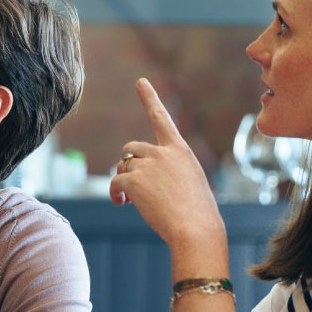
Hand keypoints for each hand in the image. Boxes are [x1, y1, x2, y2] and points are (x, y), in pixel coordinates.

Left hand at [109, 79, 226, 260]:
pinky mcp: (133, 179)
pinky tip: (123, 204)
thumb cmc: (196, 213)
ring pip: (122, 165)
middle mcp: (163, 152)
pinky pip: (115, 181)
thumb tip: (135, 179)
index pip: (162, 119)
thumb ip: (166, 173)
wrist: (195, 229)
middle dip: (128, 163)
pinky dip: (116, 193)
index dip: (149, 99)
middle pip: (131, 148)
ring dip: (124, 180)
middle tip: (133, 186)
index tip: (140, 82)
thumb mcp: (188, 184)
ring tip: (134, 200)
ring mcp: (148, 165)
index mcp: (180, 151)